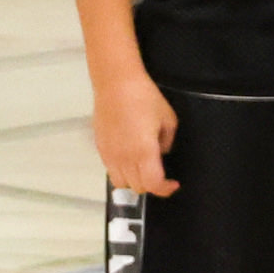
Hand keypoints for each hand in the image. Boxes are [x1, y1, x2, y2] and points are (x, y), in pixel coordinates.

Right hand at [93, 73, 177, 198]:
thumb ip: (167, 143)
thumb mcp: (168, 119)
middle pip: (138, 188)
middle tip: (159, 174)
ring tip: (141, 169)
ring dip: (134, 181)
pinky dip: (121, 171)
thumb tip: (161, 152)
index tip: (172, 184)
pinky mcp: (101, 148)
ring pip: (121, 183)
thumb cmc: (142, 96)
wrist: (116, 83)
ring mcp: (110, 154)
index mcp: (144, 151)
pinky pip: (110, 170)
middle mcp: (125, 157)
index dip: (165, 189)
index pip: (154, 185)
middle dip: (151, 185)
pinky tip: (128, 158)